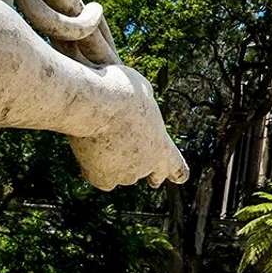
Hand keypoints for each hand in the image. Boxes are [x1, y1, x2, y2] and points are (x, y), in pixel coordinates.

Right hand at [68, 61, 188, 190]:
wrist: (97, 105)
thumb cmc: (122, 92)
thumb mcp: (143, 91)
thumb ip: (145, 107)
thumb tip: (137, 105)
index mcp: (162, 146)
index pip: (177, 167)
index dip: (177, 171)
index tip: (181, 178)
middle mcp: (147, 165)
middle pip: (152, 174)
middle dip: (153, 176)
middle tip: (154, 181)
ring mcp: (124, 175)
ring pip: (122, 173)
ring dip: (117, 164)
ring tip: (103, 141)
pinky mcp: (102, 178)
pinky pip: (100, 178)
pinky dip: (96, 169)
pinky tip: (89, 156)